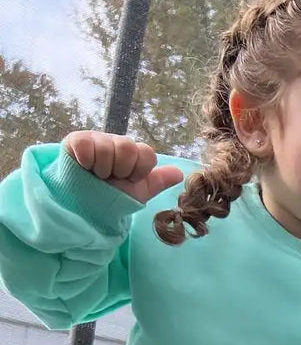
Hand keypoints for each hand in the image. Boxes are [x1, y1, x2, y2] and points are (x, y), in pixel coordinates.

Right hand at [63, 131, 183, 204]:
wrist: (87, 205)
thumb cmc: (113, 197)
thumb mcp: (138, 192)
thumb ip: (158, 181)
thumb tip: (180, 173)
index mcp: (134, 154)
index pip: (146, 153)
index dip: (139, 170)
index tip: (130, 179)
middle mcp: (117, 143)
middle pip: (127, 146)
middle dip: (121, 169)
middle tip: (112, 178)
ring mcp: (98, 139)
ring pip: (106, 147)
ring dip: (102, 169)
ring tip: (97, 175)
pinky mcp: (77, 140)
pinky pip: (85, 144)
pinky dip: (86, 160)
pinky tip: (85, 167)